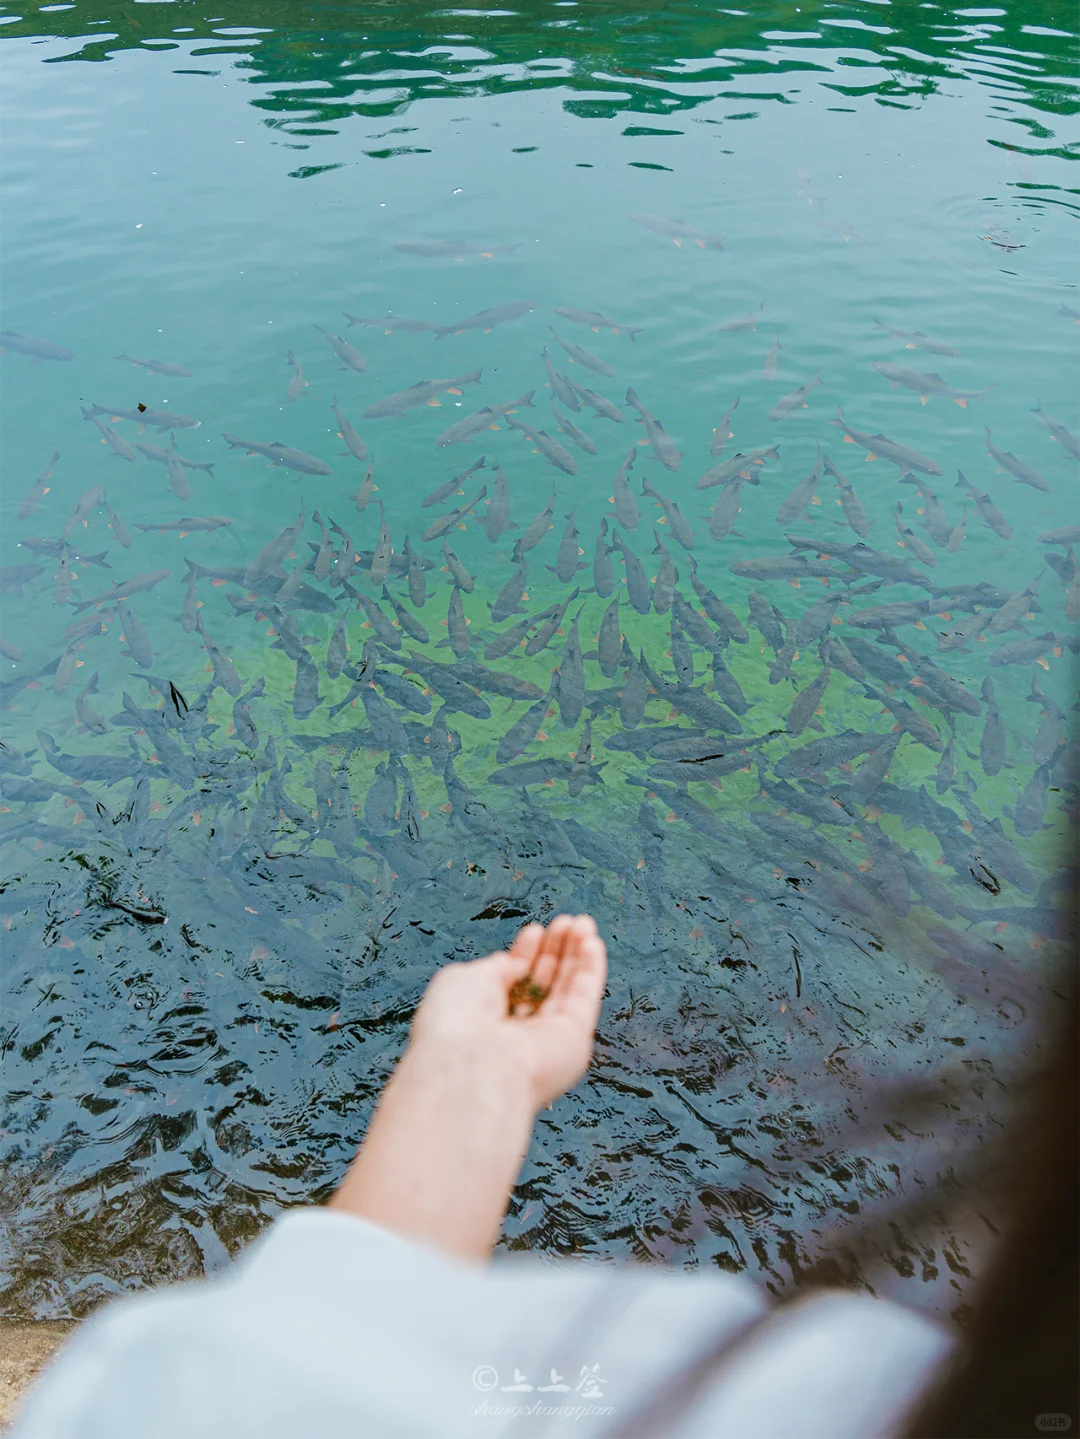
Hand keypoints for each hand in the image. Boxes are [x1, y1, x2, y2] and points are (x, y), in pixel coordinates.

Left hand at [408, 915, 607, 1109]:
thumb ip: (493, 969)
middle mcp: (517, 1034)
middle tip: (565, 922)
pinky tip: (592, 943)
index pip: (513, 984)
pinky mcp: (573, 1043)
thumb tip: (513, 962)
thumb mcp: (463, 979)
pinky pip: (585, 1000)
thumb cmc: (454, 1028)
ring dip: (576, 953)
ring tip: (582, 922)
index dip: (526, 954)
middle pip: (544, 985)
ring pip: (568, 989)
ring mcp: (546, 1040)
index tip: (535, 930)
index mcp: (484, 1021)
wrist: (470, 1069)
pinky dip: (591, 970)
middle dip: (555, 950)